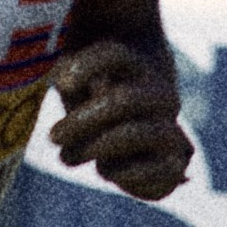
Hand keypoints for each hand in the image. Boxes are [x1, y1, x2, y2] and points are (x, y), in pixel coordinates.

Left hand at [49, 39, 191, 201]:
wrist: (141, 143)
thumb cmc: (97, 102)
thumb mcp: (79, 85)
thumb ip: (72, 81)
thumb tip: (64, 83)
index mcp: (137, 64)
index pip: (115, 54)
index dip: (87, 65)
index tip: (61, 83)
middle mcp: (158, 94)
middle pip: (123, 100)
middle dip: (83, 121)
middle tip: (52, 136)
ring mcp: (169, 128)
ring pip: (135, 133)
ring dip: (96, 146)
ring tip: (67, 156)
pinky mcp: (173, 162)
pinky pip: (160, 169)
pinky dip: (126, 172)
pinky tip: (103, 169)